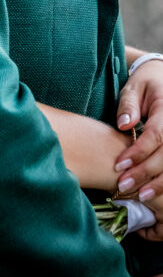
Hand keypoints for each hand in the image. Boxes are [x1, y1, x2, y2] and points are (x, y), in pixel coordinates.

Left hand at [115, 61, 162, 205]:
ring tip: (139, 195)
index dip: (138, 153)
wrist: (162, 81)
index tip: (119, 165)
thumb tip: (123, 125)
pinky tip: (151, 191)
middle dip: (145, 173)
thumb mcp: (133, 88)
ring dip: (158, 184)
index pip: (156, 135)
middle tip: (122, 185)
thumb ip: (128, 105)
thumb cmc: (145, 86)